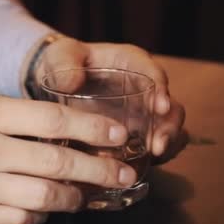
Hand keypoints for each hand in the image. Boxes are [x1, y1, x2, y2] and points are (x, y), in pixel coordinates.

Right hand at [0, 94, 137, 223]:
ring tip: (86, 197)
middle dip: (98, 170)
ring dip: (73, 198)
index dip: (91, 129)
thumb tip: (48, 126)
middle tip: (122, 174)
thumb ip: (1, 114)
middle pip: (57, 162)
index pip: (51, 120)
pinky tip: (44, 212)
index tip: (116, 135)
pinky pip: (19, 221)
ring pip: (44, 197)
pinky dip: (40, 217)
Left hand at [36, 37, 185, 162]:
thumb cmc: (61, 64)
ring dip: (166, 144)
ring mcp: (140, 115)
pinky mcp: (133, 135)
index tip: (160, 107)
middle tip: (158, 143)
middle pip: (169, 106)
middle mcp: (142, 90)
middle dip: (169, 125)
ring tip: (154, 157)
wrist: (54, 84)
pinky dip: (151, 158)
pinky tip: (139, 168)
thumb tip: (71, 82)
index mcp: (129, 64)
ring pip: (165, 130)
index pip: (151, 73)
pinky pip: (152, 147)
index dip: (160, 89)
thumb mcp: (59, 56)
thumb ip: (64, 61)